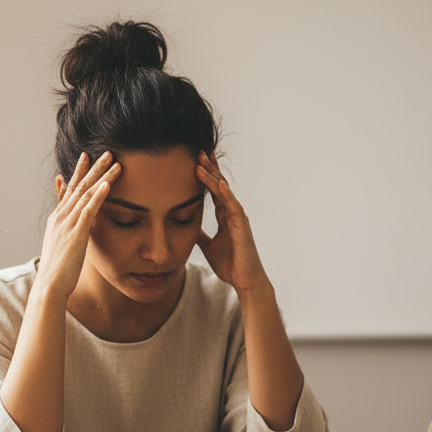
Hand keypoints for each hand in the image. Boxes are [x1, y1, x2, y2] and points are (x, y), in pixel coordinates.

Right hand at [36, 151, 119, 301]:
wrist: (49, 286)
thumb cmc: (58, 272)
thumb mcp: (61, 247)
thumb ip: (66, 233)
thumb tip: (70, 229)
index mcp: (57, 219)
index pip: (70, 190)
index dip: (79, 173)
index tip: (87, 157)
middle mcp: (61, 217)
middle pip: (79, 187)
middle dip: (93, 168)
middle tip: (107, 152)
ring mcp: (67, 224)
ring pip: (86, 194)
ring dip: (101, 176)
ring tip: (114, 162)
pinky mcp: (76, 233)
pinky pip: (89, 210)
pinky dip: (98, 196)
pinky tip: (108, 184)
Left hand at [195, 152, 268, 295]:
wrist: (244, 281)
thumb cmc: (230, 264)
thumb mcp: (207, 246)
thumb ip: (199, 234)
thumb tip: (186, 227)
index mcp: (224, 216)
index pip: (213, 191)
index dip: (205, 175)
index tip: (195, 160)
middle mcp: (232, 213)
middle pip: (219, 185)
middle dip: (210, 168)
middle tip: (199, 151)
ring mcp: (238, 218)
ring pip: (225, 191)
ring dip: (214, 176)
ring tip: (203, 161)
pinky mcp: (242, 226)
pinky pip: (233, 206)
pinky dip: (226, 194)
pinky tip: (219, 184)